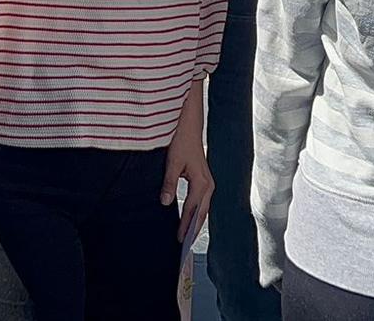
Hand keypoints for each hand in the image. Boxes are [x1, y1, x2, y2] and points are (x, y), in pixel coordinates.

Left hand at [161, 110, 214, 242]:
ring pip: (203, 209)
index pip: (192, 211)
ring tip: (187, 238)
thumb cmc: (181, 142)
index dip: (185, 226)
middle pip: (201, 214)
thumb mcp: (172, 162)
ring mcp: (208, 183)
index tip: (179, 241)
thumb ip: (169, 183)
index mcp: (202, 183)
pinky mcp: (204, 180)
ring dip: (195, 223)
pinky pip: (201, 203)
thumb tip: (165, 202)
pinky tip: (189, 220)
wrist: (189, 126)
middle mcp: (208, 185)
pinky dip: (196, 213)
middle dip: (193, 230)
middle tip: (184, 247)